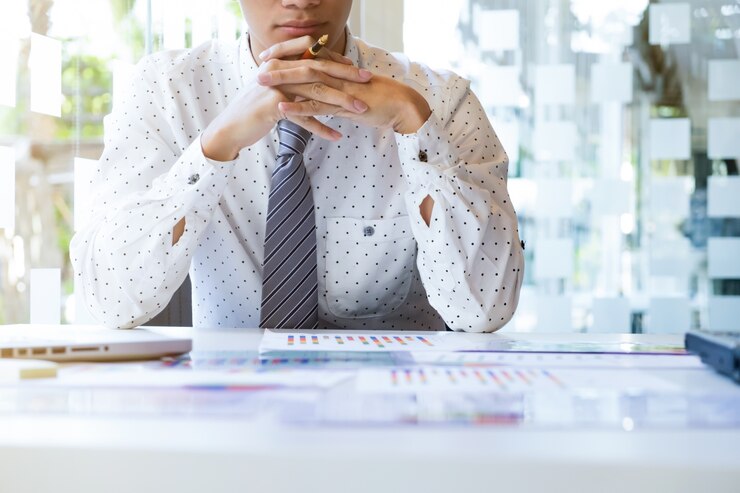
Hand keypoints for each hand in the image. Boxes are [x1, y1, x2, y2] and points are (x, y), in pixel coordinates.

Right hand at [201, 36, 371, 160]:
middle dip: (346, 75)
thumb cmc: (255, 109)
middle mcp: (279, 69)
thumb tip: (312, 77)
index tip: (354, 68)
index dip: (334, 59)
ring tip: (360, 110)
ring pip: (316, 92)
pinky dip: (322, 128)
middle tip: (368, 80)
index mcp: (280, 62)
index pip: (313, 53)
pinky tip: (336, 136)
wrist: (232, 127)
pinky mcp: (273, 106)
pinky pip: (304, 117)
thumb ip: (291, 80)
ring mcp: (276, 87)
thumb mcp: (274, 89)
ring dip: (342, 102)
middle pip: (319, 69)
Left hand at [260, 68, 431, 134]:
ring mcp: (340, 89)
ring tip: (261, 83)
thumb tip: (324, 101)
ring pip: (306, 82)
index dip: (288, 55)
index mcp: (338, 70)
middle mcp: (336, 75)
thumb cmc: (381, 102)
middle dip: (279, 64)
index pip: (308, 57)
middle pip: (302, 65)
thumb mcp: (354, 96)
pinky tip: (282, 108)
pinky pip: (317, 105)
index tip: (269, 56)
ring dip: (282, 82)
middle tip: (257, 64)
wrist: (402, 106)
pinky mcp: (344, 105)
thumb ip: (337, 96)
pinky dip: (298, 106)